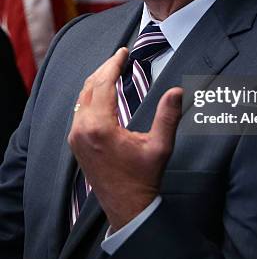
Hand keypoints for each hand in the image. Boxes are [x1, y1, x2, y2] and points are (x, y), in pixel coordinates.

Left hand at [68, 48, 182, 230]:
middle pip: (89, 86)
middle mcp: (82, 129)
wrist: (126, 207)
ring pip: (81, 97)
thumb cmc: (143, 178)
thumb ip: (168, 116)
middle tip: (119, 56)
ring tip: (112, 69)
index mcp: (99, 127)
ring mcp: (75, 136)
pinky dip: (90, 95)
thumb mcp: (160, 146)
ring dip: (96, 81)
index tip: (124, 51)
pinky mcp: (75, 143)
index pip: (103, 83)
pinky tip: (102, 92)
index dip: (113, 64)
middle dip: (104, 68)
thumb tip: (177, 91)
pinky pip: (79, 109)